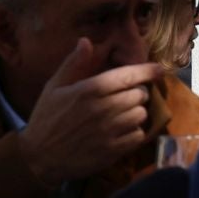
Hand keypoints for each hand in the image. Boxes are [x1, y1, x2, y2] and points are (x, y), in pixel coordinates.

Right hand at [18, 39, 165, 186]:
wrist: (39, 156)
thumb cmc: (46, 118)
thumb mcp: (53, 87)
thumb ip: (73, 64)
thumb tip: (86, 41)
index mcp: (88, 90)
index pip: (127, 76)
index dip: (147, 70)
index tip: (158, 69)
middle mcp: (102, 109)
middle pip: (139, 94)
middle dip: (137, 93)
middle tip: (126, 96)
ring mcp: (109, 131)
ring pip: (141, 115)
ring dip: (136, 112)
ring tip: (124, 113)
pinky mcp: (113, 150)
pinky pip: (138, 136)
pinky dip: (134, 132)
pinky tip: (122, 131)